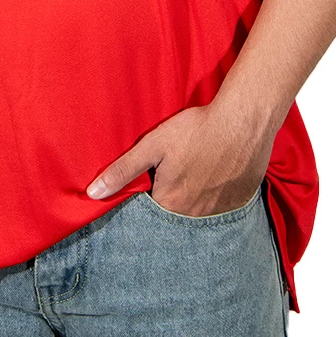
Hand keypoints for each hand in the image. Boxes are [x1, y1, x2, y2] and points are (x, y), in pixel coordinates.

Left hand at [86, 101, 272, 216]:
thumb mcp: (153, 145)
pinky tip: (216, 173)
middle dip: (172, 195)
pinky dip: (215, 195)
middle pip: (174, 212)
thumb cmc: (196, 129)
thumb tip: (93, 193)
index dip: (150, 192)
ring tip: (197, 169)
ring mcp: (220, 212)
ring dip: (194, 197)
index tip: (154, 176)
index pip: (149, 211)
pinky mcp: (240, 203)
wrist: (243, 121)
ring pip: (198, 211)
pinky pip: (221, 208)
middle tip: (180, 168)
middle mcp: (194, 215)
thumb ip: (123, 170)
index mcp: (170, 203)